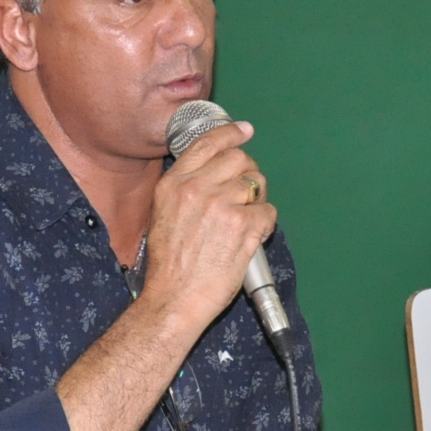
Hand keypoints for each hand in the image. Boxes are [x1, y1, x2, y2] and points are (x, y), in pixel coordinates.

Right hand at [137, 121, 277, 332]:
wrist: (173, 299)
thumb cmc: (168, 267)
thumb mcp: (161, 215)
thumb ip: (184, 189)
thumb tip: (212, 173)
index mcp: (174, 184)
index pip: (208, 143)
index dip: (230, 133)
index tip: (244, 130)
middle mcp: (197, 188)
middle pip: (239, 160)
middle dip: (248, 174)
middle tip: (246, 194)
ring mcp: (222, 205)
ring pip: (257, 184)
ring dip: (258, 200)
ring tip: (246, 221)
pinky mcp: (243, 226)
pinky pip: (268, 211)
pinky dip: (265, 223)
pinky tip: (253, 236)